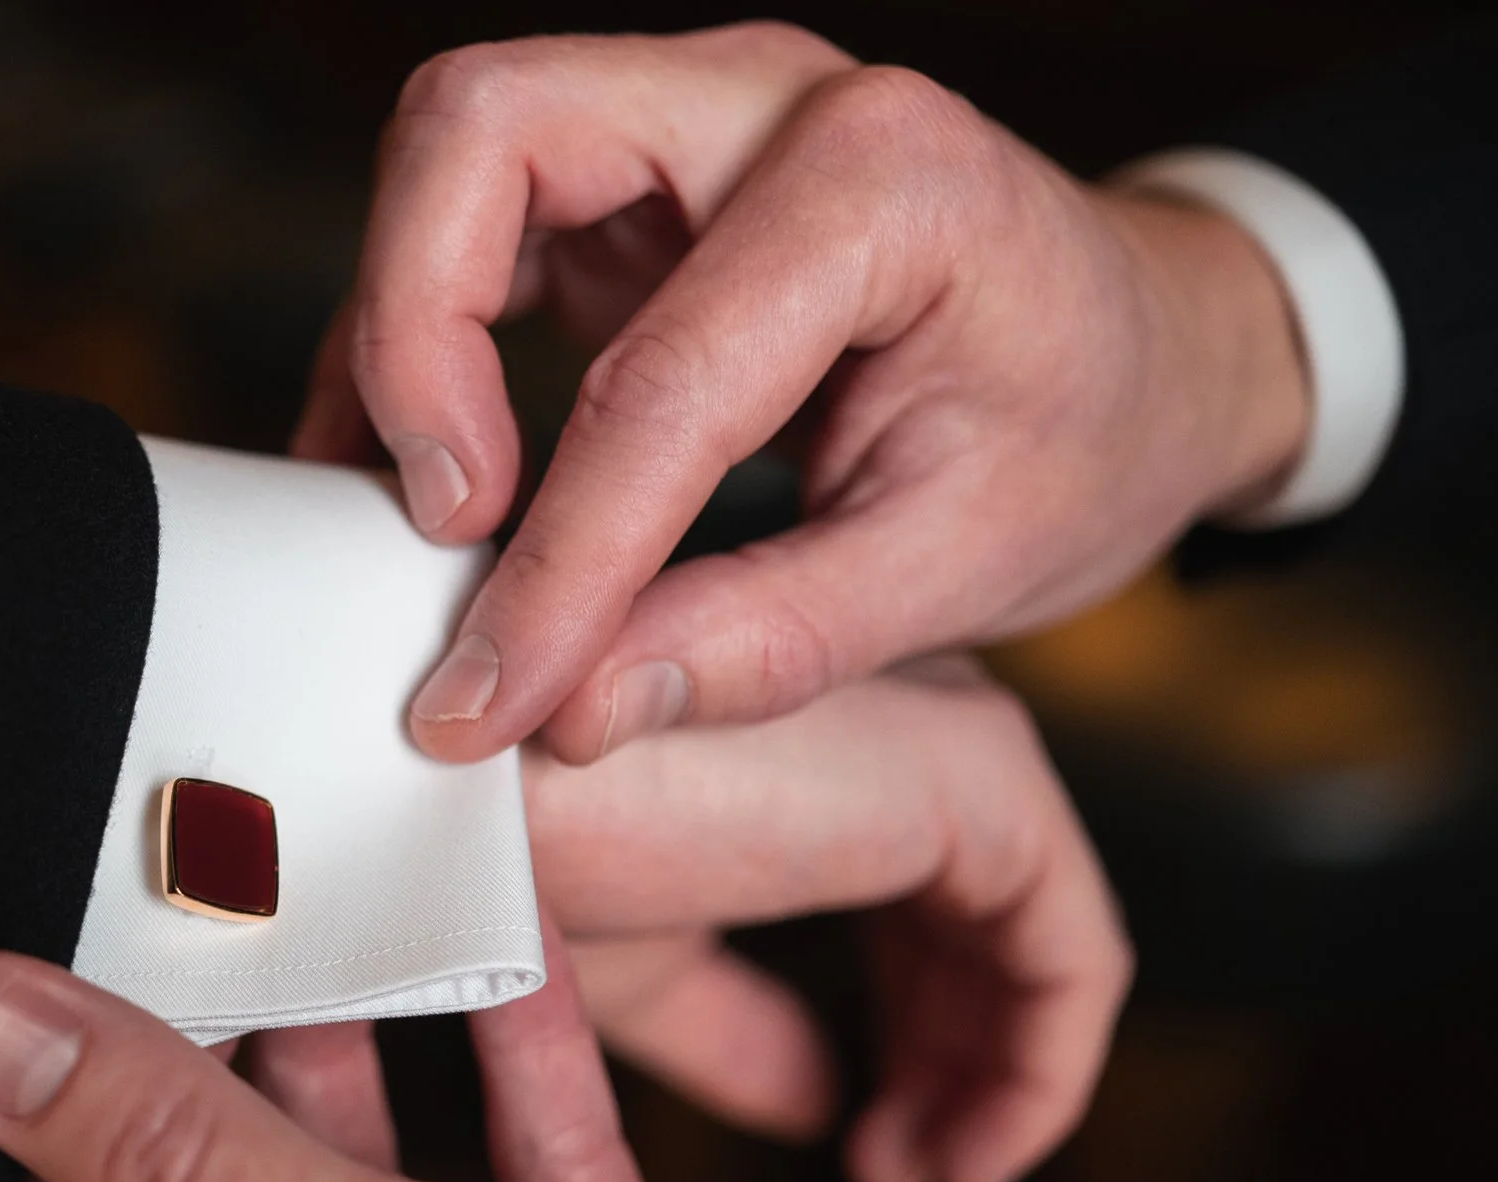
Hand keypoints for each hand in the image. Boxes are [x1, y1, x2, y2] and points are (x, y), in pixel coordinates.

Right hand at [293, 26, 1309, 759]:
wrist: (1146, 348)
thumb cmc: (1086, 438)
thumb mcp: (965, 567)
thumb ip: (768, 642)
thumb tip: (572, 711)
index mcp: (889, 187)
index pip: (661, 378)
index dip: (558, 559)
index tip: (485, 701)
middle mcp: (768, 104)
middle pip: (482, 134)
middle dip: (412, 332)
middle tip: (444, 519)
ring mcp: (688, 123)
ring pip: (453, 155)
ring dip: (401, 333)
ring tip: (429, 515)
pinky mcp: (633, 182)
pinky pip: (471, 224)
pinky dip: (421, 345)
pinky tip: (435, 482)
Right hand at [527, 657, 1129, 1181]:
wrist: (460, 798)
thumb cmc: (504, 853)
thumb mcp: (630, 964)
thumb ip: (730, 1026)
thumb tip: (816, 1100)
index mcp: (809, 741)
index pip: (909, 896)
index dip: (902, 1030)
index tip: (863, 1146)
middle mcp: (890, 716)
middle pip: (978, 917)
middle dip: (956, 1058)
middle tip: (901, 1173)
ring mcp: (940, 735)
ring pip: (1037, 936)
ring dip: (1000, 1077)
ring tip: (936, 1177)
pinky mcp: (981, 778)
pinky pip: (1073, 952)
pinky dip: (1041, 1071)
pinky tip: (975, 1157)